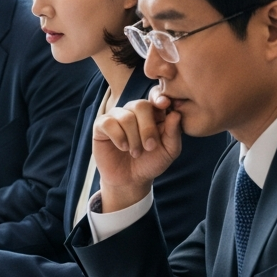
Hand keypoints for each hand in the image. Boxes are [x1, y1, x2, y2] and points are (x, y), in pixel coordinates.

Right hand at [93, 88, 182, 212]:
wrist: (130, 180)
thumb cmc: (151, 163)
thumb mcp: (169, 151)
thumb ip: (173, 133)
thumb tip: (175, 114)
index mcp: (153, 113)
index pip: (155, 96)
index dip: (159, 97)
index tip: (165, 105)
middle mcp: (134, 111)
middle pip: (140, 105)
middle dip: (147, 127)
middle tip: (150, 147)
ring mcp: (117, 117)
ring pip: (125, 116)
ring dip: (133, 138)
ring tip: (136, 153)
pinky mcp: (101, 126)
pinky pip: (108, 123)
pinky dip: (118, 136)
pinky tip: (123, 147)